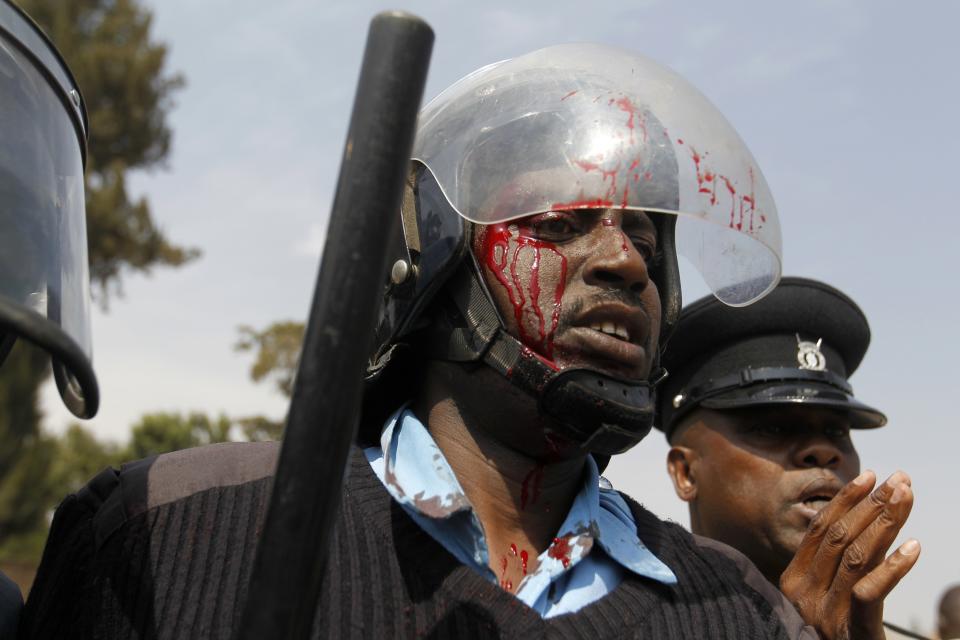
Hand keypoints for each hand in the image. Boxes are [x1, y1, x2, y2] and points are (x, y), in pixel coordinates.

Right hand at [779, 470, 919, 639]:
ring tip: (908, 498)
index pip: (820, 530)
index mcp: (792, 582)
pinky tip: (915, 547)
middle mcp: (803, 595)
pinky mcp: (852, 633)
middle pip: (840, 537)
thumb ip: (831, 568)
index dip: (846, 501)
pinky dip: (894, 568)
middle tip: (900, 480)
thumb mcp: (825, 601)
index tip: (871, 476)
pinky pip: (870, 592)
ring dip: (885, 523)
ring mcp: (825, 615)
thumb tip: (857, 518)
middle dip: (872, 504)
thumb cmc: (836, 639)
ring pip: (857, 556)